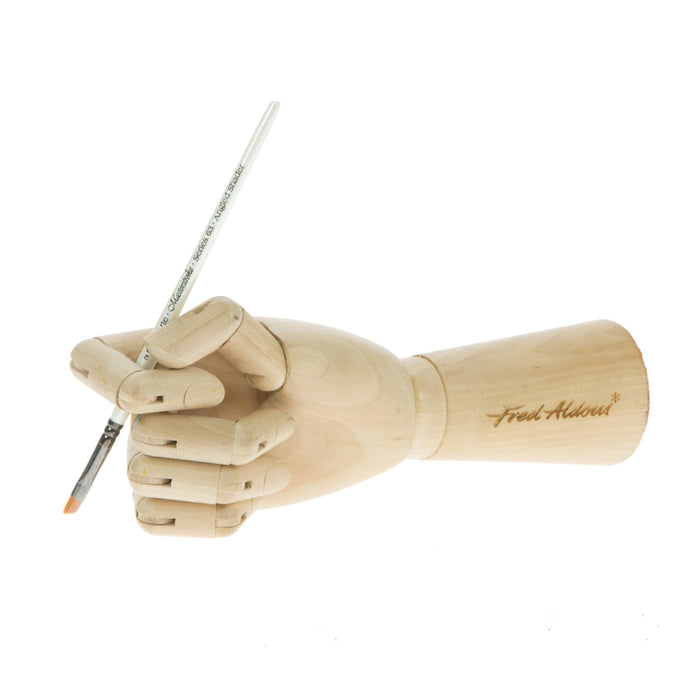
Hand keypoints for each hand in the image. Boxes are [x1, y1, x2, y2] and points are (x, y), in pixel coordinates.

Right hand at [70, 297, 416, 536]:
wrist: (384, 423)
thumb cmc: (341, 370)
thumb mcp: (289, 340)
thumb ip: (221, 329)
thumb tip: (157, 352)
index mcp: (179, 349)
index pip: (88, 357)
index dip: (118, 380)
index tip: (212, 387)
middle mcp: (169, 400)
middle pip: (132, 434)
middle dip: (218, 439)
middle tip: (282, 421)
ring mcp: (182, 450)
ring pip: (147, 480)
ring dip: (227, 477)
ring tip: (281, 457)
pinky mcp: (198, 496)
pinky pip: (157, 522)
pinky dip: (214, 515)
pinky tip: (260, 494)